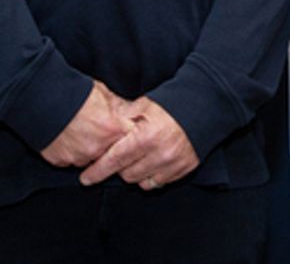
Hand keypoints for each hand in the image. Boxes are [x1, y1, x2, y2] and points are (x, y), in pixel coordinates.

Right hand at [40, 80, 132, 167]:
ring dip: (89, 149)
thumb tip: (129, 110)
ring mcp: (78, 157)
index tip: (124, 129)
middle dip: (108, 143)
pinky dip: (72, 152)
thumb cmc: (72, 92)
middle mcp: (97, 147)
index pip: (130, 139)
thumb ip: (117, 106)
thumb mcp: (102, 93)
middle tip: (99, 130)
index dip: (128, 134)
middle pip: (111, 152)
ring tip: (80, 131)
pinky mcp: (61, 161)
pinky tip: (67, 137)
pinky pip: (72, 160)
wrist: (39, 98)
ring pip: (91, 159)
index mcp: (112, 129)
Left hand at [78, 96, 198, 189]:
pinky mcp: (183, 170)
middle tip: (119, 157)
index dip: (97, 171)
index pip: (114, 160)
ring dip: (134, 173)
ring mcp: (173, 164)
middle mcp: (159, 154)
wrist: (204, 107)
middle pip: (125, 174)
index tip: (85, 178)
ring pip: (141, 182)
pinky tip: (152, 163)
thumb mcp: (144, 105)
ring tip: (137, 158)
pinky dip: (151, 176)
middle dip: (118, 168)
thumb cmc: (171, 105)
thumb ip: (123, 117)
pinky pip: (158, 183)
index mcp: (146, 136)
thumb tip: (102, 124)